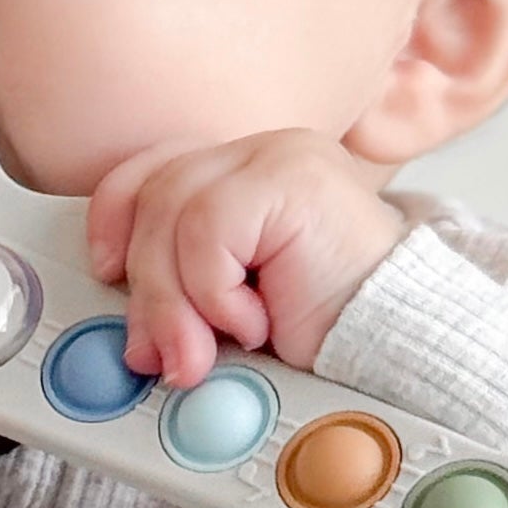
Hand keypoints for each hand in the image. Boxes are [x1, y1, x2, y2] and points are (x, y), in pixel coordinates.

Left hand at [85, 130, 406, 389]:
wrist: (402, 349)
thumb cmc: (331, 335)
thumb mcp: (231, 313)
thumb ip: (180, 294)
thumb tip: (129, 332)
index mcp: (246, 173)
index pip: (153, 169)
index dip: (115, 219)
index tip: (105, 273)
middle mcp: (261, 152)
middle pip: (152, 194)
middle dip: (145, 287)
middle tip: (159, 355)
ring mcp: (278, 156)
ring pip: (171, 211)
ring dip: (174, 301)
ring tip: (201, 354)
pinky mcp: (290, 176)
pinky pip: (208, 228)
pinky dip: (215, 291)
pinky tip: (254, 322)